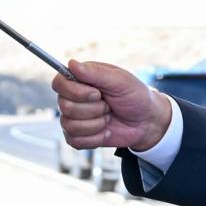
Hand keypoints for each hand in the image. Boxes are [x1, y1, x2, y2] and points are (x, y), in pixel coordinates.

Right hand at [53, 59, 171, 152]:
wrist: (146, 121)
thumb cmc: (135, 96)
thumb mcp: (120, 80)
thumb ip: (96, 73)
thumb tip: (72, 64)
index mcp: (80, 80)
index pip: (59, 83)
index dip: (75, 92)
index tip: (97, 94)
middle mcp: (72, 98)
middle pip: (65, 106)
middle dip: (93, 109)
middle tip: (108, 106)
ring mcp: (73, 118)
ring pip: (70, 125)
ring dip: (96, 124)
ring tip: (109, 117)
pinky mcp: (78, 136)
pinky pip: (75, 141)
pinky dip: (95, 138)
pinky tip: (106, 131)